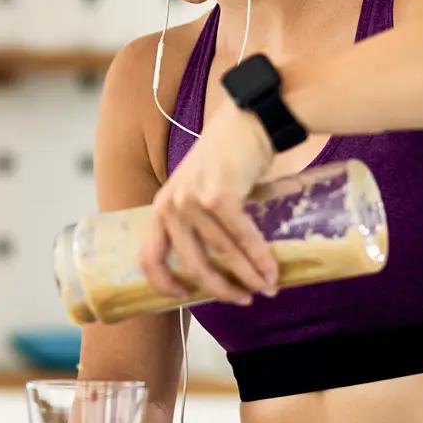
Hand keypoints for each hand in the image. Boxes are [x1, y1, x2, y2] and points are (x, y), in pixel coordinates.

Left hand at [142, 103, 278, 305]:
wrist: (245, 123)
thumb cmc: (225, 161)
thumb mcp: (197, 193)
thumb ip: (197, 224)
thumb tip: (218, 269)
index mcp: (160, 209)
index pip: (149, 257)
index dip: (164, 285)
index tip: (186, 298)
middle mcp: (170, 206)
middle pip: (193, 264)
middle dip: (222, 289)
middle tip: (245, 299)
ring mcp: (192, 201)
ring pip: (222, 253)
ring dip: (249, 276)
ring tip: (268, 288)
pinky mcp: (219, 196)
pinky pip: (241, 237)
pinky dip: (259, 258)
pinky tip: (272, 271)